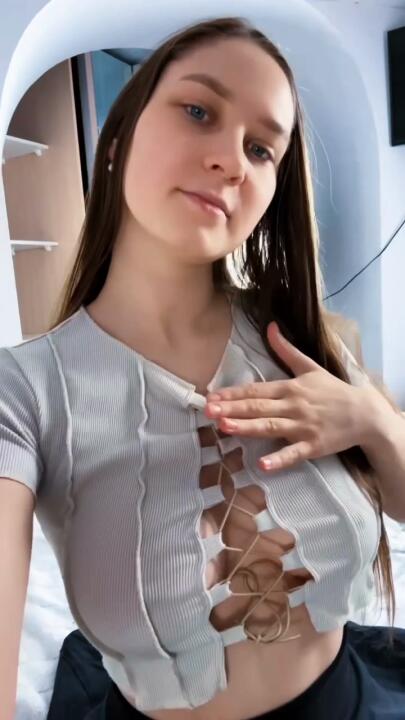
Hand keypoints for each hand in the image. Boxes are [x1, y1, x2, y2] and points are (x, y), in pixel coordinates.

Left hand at [205, 321, 368, 471]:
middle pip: (258, 407)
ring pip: (270, 427)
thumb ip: (286, 350)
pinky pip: (294, 453)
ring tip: (225, 427)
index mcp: (290, 388)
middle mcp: (293, 406)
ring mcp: (303, 427)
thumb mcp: (310, 367)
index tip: (211, 396)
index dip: (233, 393)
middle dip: (232, 408)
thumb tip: (269, 327)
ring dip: (247, 427)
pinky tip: (262, 464)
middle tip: (209, 411)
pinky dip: (279, 459)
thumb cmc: (333, 391)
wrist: (364, 413)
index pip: (256, 390)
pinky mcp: (313, 446)